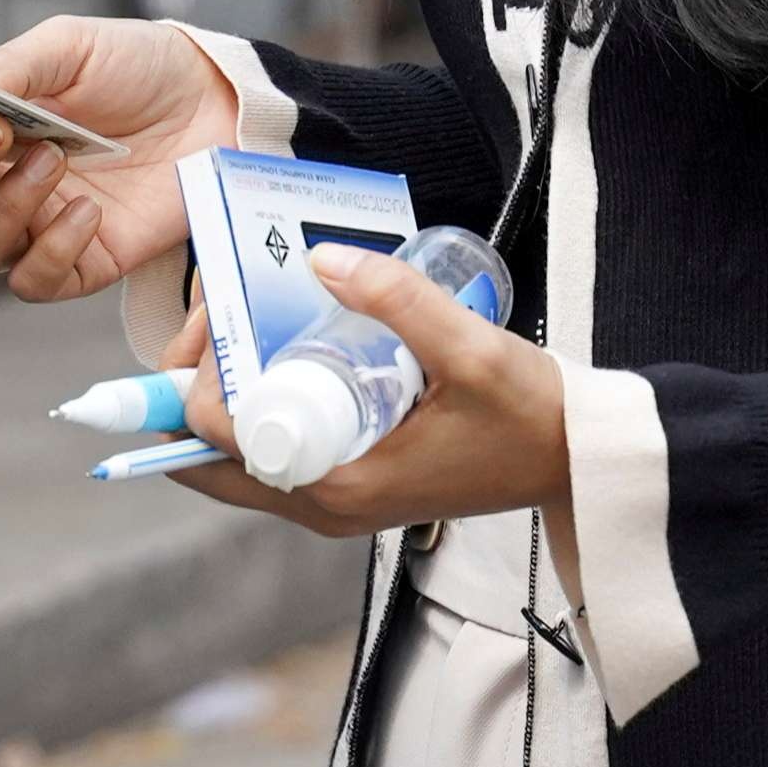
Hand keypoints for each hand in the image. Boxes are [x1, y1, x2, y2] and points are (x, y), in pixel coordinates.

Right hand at [0, 18, 240, 303]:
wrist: (214, 103)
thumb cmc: (136, 69)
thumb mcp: (73, 47)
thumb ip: (14, 67)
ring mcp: (34, 228)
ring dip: (5, 207)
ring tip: (55, 158)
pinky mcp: (80, 263)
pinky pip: (36, 280)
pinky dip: (54, 248)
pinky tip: (90, 209)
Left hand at [159, 250, 570, 541]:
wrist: (572, 459)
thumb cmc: (529, 416)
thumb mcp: (473, 350)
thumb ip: (400, 301)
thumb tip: (322, 259)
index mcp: (340, 488)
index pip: (223, 443)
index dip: (201, 379)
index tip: (219, 316)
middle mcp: (326, 507)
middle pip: (212, 462)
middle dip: (195, 390)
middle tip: (214, 316)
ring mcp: (335, 503)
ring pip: (238, 461)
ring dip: (222, 399)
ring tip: (236, 324)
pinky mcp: (349, 487)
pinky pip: (273, 456)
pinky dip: (257, 410)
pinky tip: (274, 352)